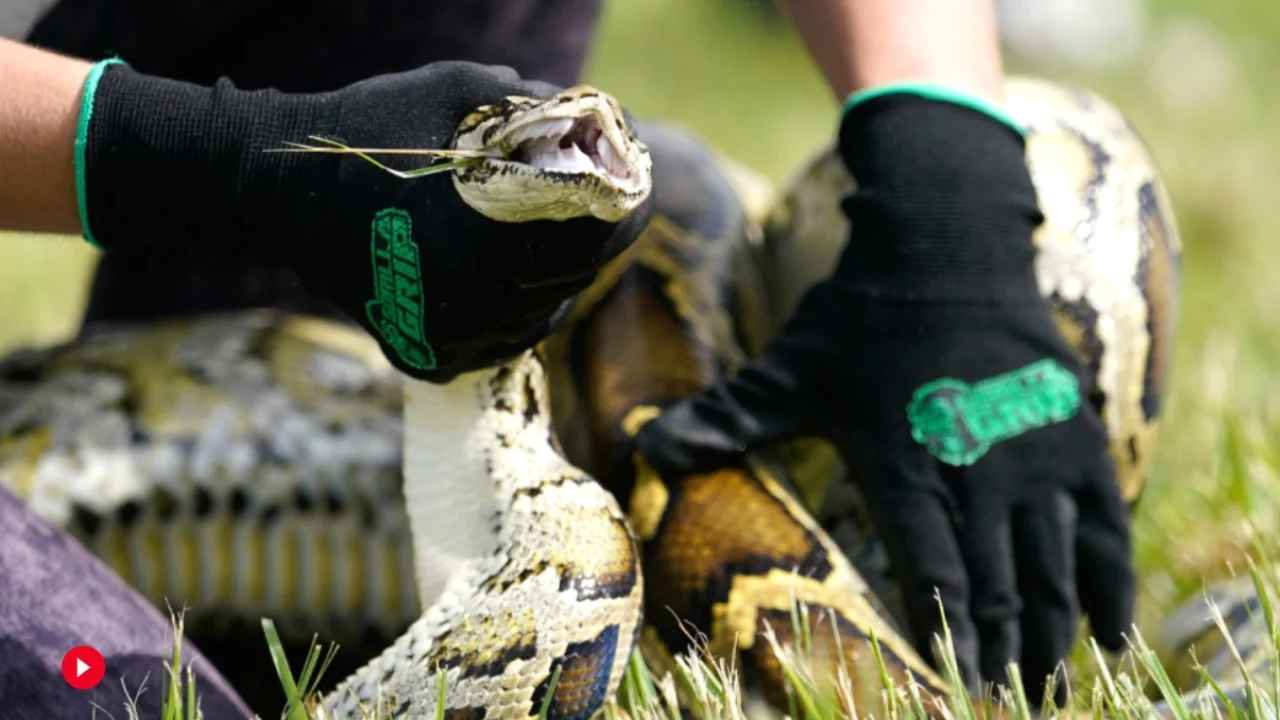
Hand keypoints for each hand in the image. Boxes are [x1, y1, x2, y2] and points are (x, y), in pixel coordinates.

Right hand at [75, 60, 650, 380]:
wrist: (277, 191)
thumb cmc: (369, 130)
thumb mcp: (458, 92)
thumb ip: (533, 108)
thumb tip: (592, 121)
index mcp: (490, 237)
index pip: (597, 239)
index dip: (626, 212)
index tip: (632, 191)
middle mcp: (475, 300)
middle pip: (574, 279)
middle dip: (592, 243)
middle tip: (597, 213)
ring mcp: (449, 336)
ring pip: (541, 316)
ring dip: (555, 281)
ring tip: (548, 243)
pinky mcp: (426, 355)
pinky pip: (499, 343)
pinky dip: (514, 313)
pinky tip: (507, 280)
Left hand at [633, 87, 1132, 702]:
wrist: (944, 243)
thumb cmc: (858, 315)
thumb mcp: (785, 370)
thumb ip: (723, 419)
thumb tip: (641, 447)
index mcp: (905, 466)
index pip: (934, 574)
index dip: (949, 638)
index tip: (959, 690)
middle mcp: (978, 471)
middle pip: (999, 587)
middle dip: (1003, 653)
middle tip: (1008, 704)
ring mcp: (1035, 456)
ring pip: (1055, 568)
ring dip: (1054, 633)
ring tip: (1049, 683)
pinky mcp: (1076, 436)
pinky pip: (1106, 526)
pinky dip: (1110, 583)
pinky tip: (1110, 630)